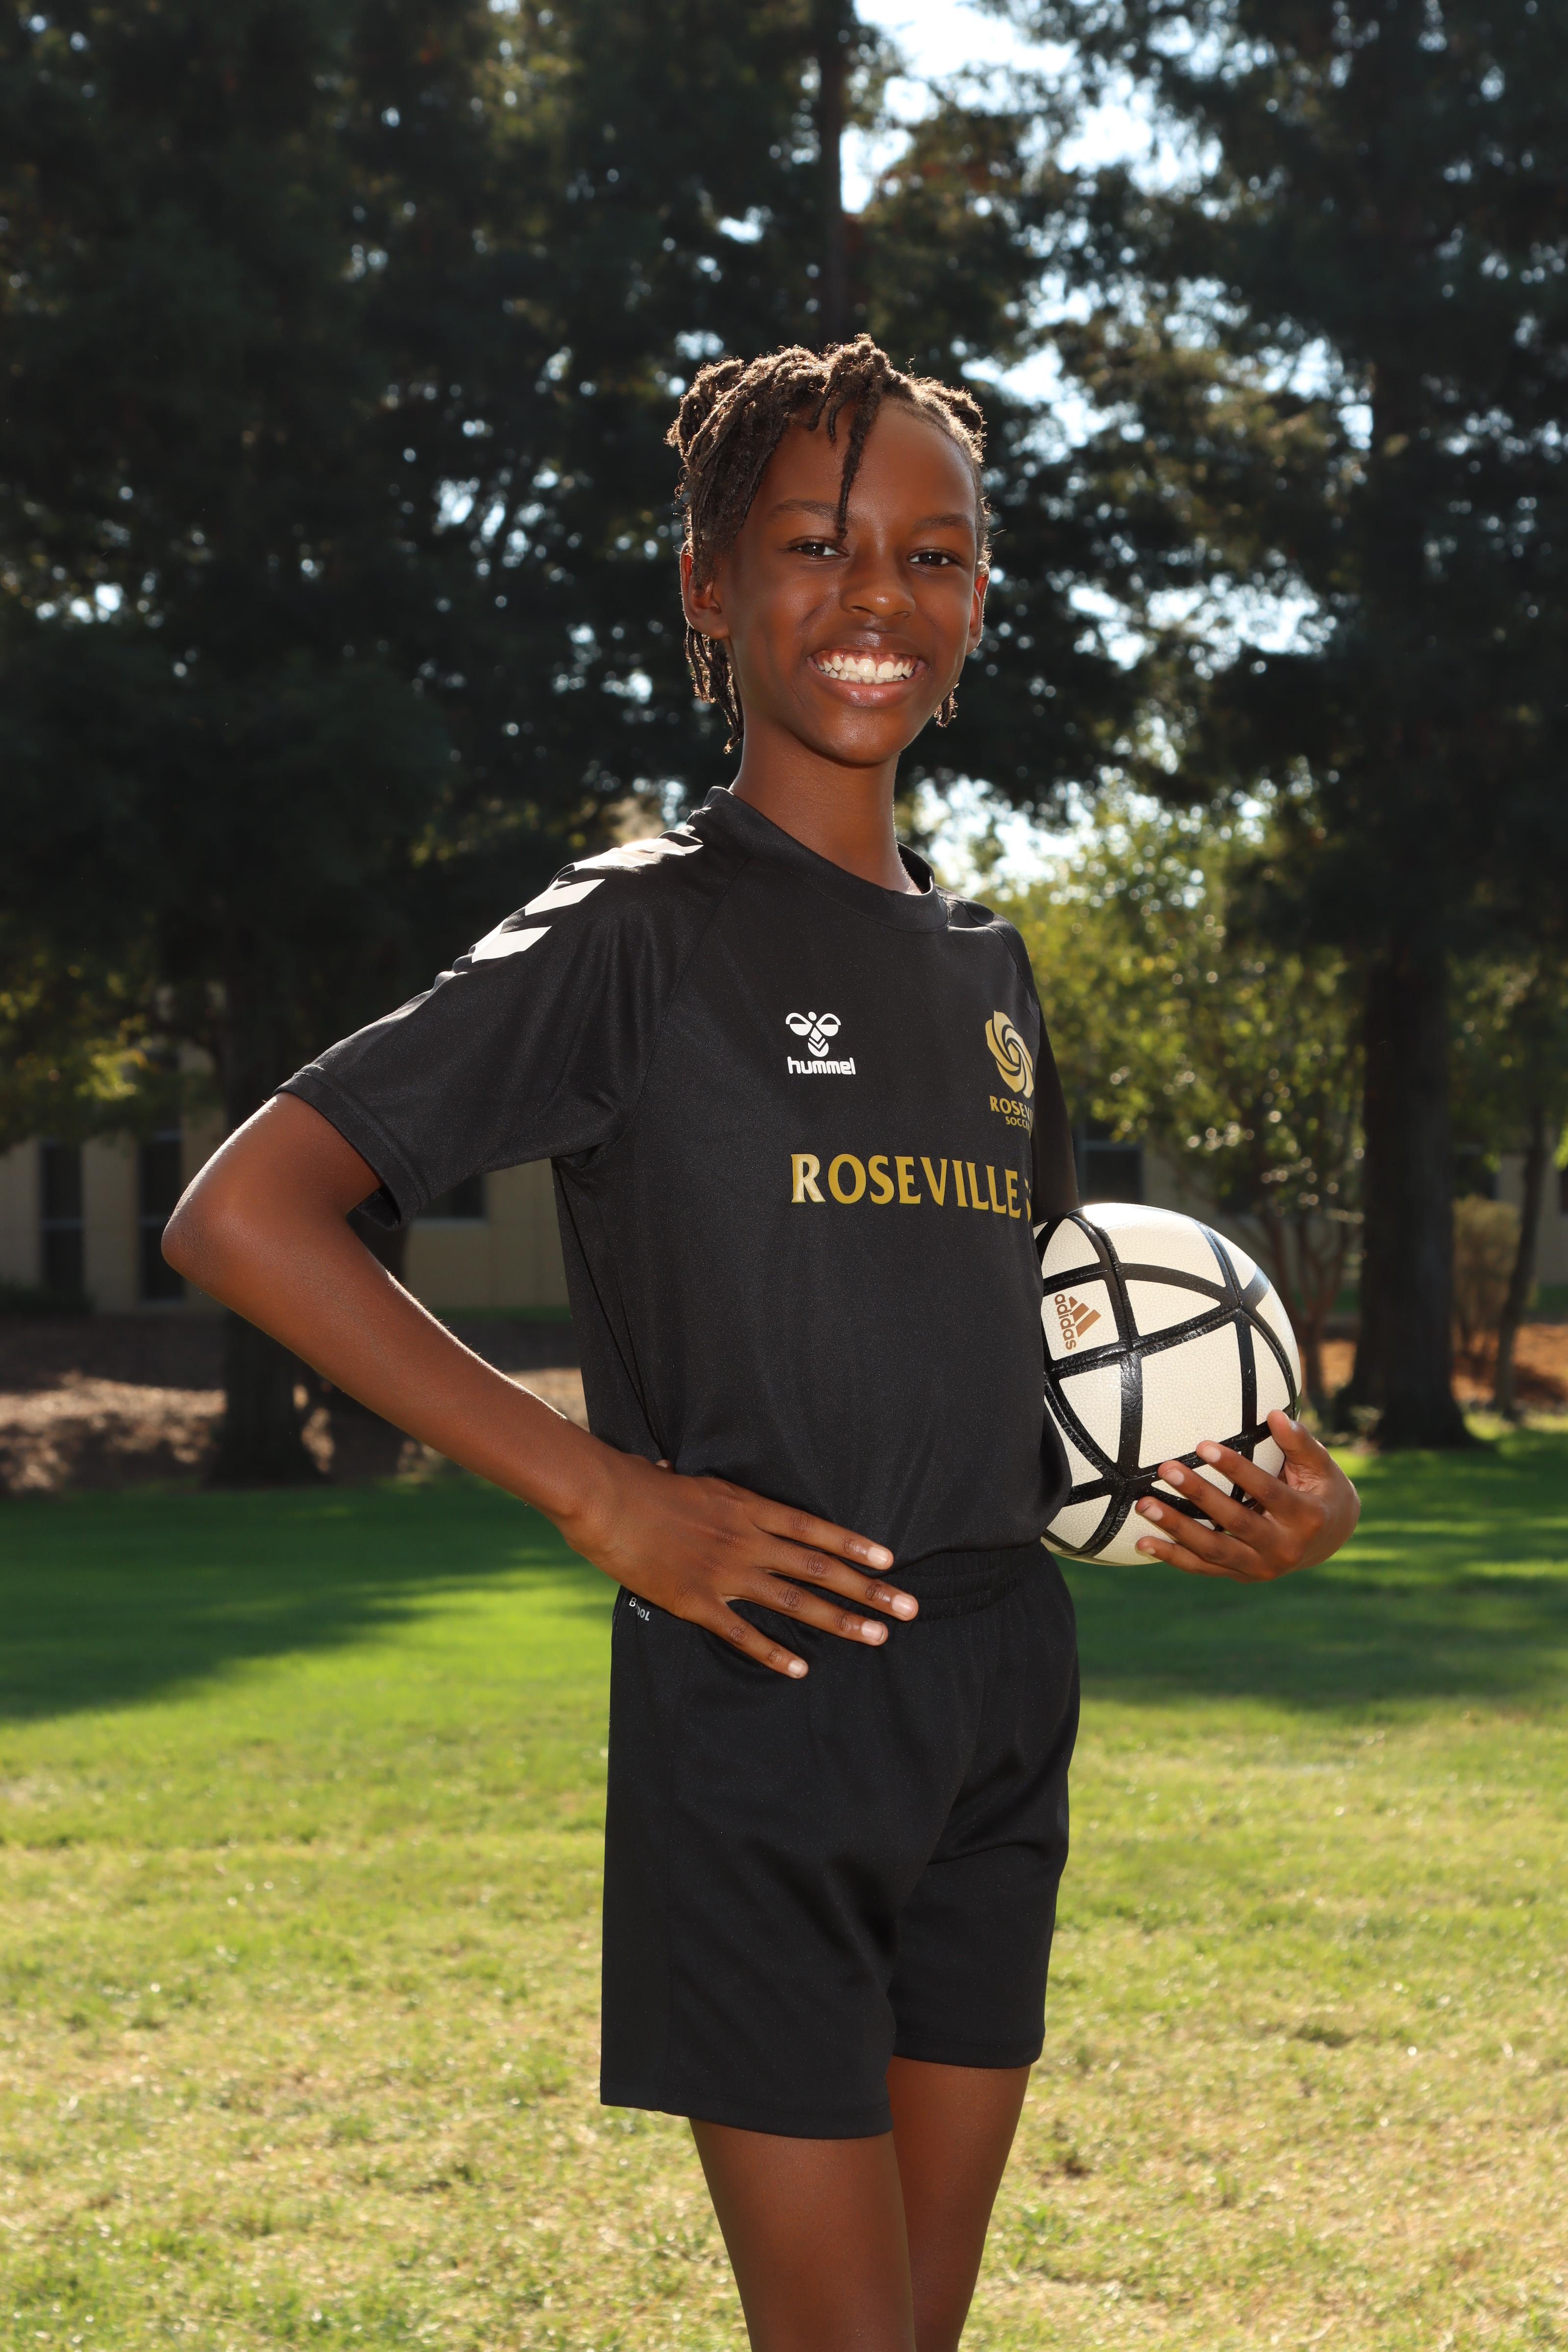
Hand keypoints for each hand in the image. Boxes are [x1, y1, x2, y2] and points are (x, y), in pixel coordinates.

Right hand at [561, 1450, 917, 1677]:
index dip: (854, 1546)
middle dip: (868, 1589)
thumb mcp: (696, 1480)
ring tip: (876, 1636)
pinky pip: (741, 1633)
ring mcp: (723, 1572)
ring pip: (793, 1601)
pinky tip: (800, 1669)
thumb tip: (732, 1494)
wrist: (603, 1499)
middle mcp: (745, 1540)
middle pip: (818, 1567)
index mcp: (747, 1507)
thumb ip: (722, 1497)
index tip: (890, 1561)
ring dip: (839, 1621)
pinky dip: (773, 1653)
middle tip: (908, 1608)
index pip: (814, 1528)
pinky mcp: (695, 1601)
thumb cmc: (643, 1483)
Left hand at [1132, 1409, 1359, 1582]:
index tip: (1203, 1445)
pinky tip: (1142, 1542)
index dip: (1236, 1469)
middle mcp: (1284, 1548)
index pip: (1267, 1491)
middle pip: (1235, 1522)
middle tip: (1166, 1469)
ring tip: (1144, 1505)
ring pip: (1214, 1550)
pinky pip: (1203, 1568)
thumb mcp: (1320, 1465)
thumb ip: (1299, 1442)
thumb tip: (1275, 1413)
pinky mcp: (1242, 1575)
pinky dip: (1172, 1557)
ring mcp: (1261, 1568)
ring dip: (1176, 1529)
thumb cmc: (1320, 1489)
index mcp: (1306, 1517)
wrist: (1328, 1538)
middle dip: (1199, 1495)